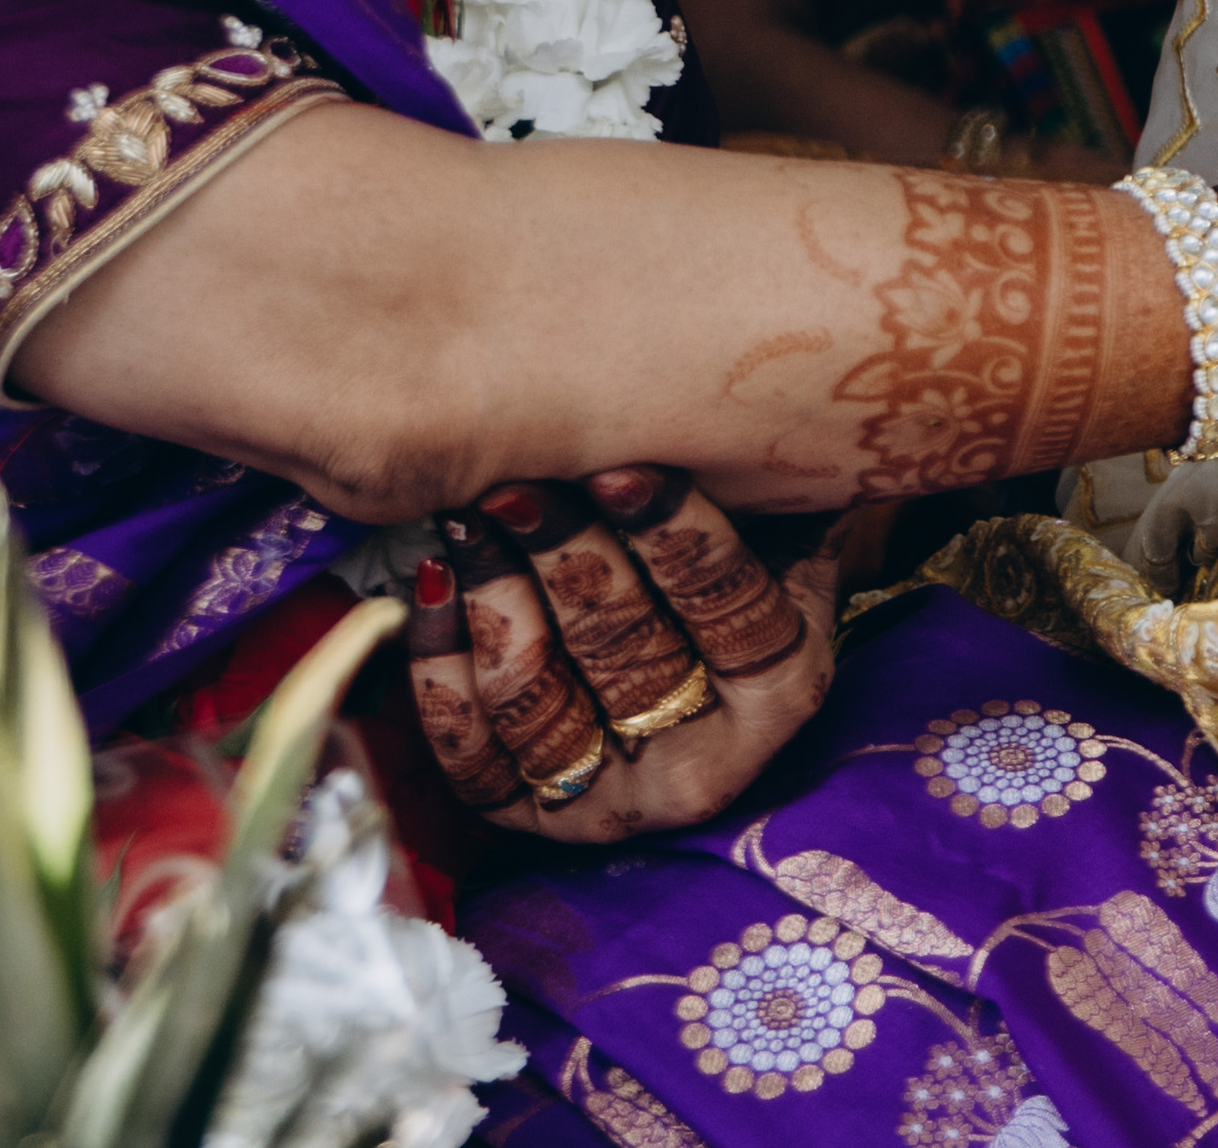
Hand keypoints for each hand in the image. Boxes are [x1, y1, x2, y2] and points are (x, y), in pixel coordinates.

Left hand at [406, 466, 837, 843]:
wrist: (681, 683)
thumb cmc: (736, 574)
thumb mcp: (783, 536)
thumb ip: (779, 490)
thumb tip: (780, 397)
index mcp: (783, 690)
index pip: (730, 611)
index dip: (676, 538)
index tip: (617, 470)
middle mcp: (704, 763)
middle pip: (626, 652)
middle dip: (566, 559)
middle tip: (517, 487)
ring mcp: (609, 799)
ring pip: (540, 700)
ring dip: (496, 601)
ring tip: (468, 522)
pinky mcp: (527, 819)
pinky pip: (470, 752)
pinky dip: (441, 668)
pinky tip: (434, 589)